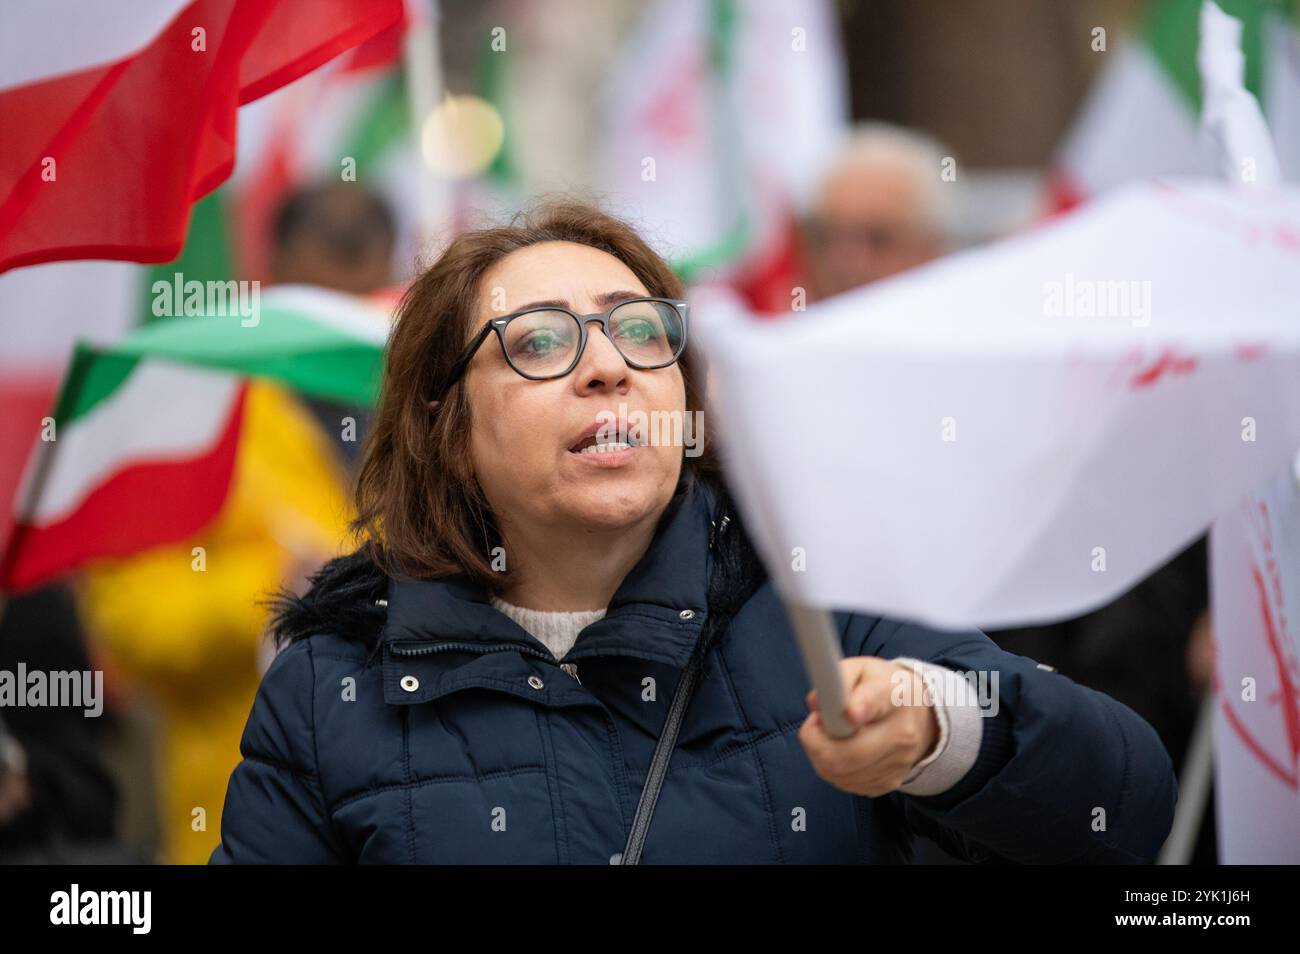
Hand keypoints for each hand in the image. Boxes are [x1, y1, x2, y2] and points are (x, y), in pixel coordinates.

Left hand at [798, 656, 939, 797]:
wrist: (919, 717)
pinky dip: (832, 769)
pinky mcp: (888, 783)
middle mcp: (902, 733)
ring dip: (821, 755)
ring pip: (839, 772)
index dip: (860, 708)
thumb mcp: (861, 669)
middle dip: (816, 741)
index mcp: (895, 695)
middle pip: (848, 753)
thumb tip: (815, 702)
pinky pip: (845, 783)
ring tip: (829, 735)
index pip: (878, 702)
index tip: (849, 712)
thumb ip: (836, 678)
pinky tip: (840, 750)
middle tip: (815, 723)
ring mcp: (898, 763)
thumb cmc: (881, 688)